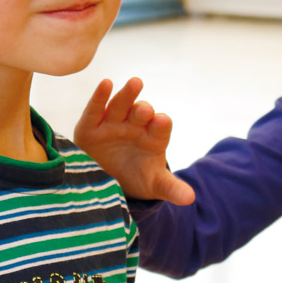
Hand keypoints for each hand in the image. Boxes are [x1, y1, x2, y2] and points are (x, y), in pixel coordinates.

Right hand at [74, 77, 194, 205]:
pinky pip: (95, 110)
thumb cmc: (137, 177)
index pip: (160, 127)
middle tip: (147, 110)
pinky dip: (100, 97)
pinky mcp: (91, 126)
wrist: (110, 179)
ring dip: (127, 95)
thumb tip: (190, 199)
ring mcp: (113, 124)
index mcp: (153, 138)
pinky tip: (106, 83)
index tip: (161, 122)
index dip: (161, 124)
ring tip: (135, 84)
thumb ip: (171, 188)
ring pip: (120, 106)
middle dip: (144, 110)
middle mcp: (135, 126)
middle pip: (141, 112)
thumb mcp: (155, 184)